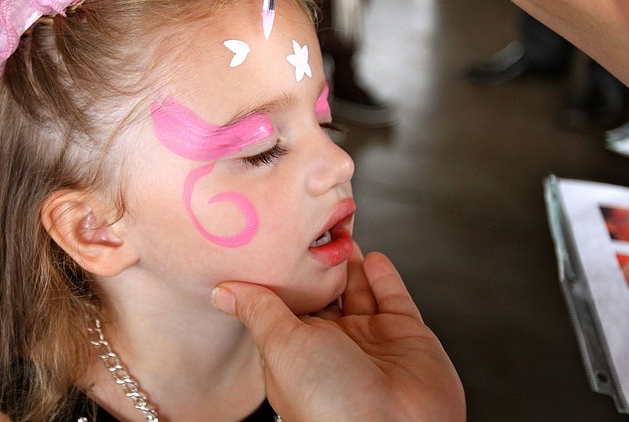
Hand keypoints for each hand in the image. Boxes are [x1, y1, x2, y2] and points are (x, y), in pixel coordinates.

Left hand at [212, 245, 465, 420]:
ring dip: (349, 262)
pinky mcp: (407, 335)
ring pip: (358, 290)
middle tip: (310, 226)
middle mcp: (334, 346)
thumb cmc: (329, 403)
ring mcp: (372, 340)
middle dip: (318, 264)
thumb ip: (259, 311)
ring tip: (338, 229)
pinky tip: (371, 254)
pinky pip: (393, 297)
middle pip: (324, 294)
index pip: (286, 305)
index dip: (283, 275)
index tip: (274, 240)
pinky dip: (383, 275)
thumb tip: (221, 291)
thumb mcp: (282, 347)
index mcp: (298, 352)